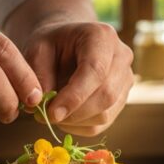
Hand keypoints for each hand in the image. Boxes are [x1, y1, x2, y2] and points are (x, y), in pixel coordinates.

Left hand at [23, 21, 133, 136]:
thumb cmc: (52, 44)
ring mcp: (126, 79)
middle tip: (45, 116)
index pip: (96, 70)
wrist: (68, 43)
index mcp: (102, 36)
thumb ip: (38, 75)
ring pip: (106, 114)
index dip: (75, 96)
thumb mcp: (37, 50)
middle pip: (106, 95)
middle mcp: (122, 57)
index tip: (51, 113)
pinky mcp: (122, 98)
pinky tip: (64, 116)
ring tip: (52, 112)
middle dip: (74, 113)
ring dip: (75, 121)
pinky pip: (103, 123)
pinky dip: (80, 126)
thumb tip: (40, 106)